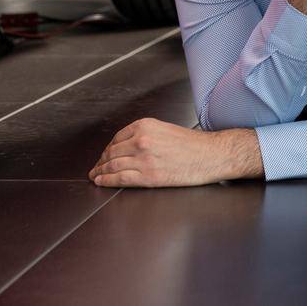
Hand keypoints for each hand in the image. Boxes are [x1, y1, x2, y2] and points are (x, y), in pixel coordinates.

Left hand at [89, 119, 262, 187]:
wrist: (210, 155)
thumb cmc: (193, 144)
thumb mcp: (165, 129)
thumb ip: (145, 134)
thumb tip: (128, 146)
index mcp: (145, 125)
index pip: (117, 138)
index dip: (107, 149)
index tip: (104, 156)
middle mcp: (141, 140)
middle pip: (112, 152)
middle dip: (102, 162)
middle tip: (96, 168)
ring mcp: (143, 158)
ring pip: (112, 165)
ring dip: (101, 172)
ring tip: (96, 176)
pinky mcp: (148, 175)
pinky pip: (120, 178)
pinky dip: (107, 180)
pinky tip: (101, 182)